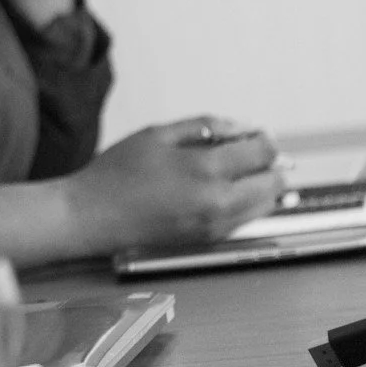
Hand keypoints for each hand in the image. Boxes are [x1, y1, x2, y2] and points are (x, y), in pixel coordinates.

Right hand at [63, 117, 285, 254]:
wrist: (92, 217)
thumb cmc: (117, 173)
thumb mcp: (158, 134)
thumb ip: (205, 126)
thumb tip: (243, 128)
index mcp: (205, 168)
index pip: (263, 153)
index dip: (265, 140)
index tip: (257, 135)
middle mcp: (218, 201)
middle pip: (273, 182)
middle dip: (270, 164)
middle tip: (252, 152)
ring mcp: (216, 225)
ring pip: (266, 205)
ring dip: (262, 186)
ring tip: (239, 171)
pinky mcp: (209, 240)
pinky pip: (247, 220)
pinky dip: (247, 203)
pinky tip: (225, 190)